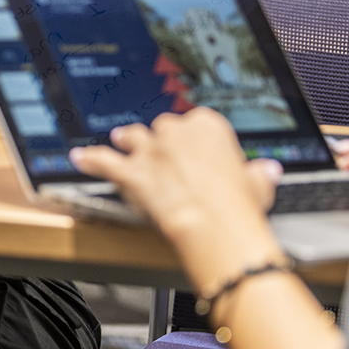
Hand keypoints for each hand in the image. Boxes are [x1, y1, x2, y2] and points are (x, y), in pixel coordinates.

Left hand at [70, 108, 280, 253]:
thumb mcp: (259, 185)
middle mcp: (176, 132)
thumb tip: (269, 170)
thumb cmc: (239, 206)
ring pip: (133, 137)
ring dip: (127, 141)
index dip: (195, 140)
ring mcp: (150, 150)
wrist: (216, 224)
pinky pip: (103, 161)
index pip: (197, 123)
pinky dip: (90, 160)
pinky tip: (80, 158)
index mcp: (208, 127)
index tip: (196, 150)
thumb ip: (258, 173)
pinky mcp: (131, 171)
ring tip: (121, 140)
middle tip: (164, 155)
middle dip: (161, 141)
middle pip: (163, 129)